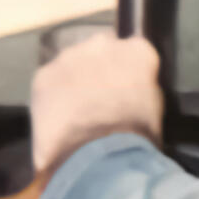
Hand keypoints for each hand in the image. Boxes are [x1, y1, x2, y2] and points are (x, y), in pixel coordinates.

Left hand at [30, 33, 162, 172]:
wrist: (98, 155)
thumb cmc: (137, 137)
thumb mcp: (154, 108)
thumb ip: (140, 87)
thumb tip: (130, 90)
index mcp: (137, 51)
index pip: (133, 50)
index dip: (128, 71)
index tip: (126, 88)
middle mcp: (103, 44)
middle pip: (100, 50)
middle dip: (99, 69)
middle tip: (100, 98)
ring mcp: (70, 57)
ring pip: (71, 63)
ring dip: (75, 80)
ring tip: (76, 111)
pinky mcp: (44, 75)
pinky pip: (50, 80)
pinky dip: (53, 95)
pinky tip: (59, 118)